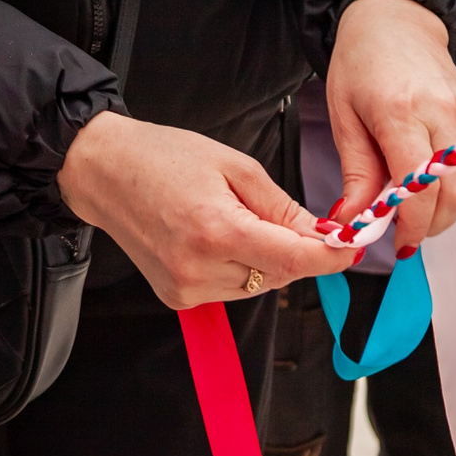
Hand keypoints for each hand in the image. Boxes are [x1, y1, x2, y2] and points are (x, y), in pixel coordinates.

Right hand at [55, 111, 351, 309]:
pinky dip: (238, 267)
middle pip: (279, 274)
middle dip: (294, 250)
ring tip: (233, 218)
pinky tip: (214, 237)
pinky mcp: (176, 298)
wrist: (103, 171)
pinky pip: (230, 289)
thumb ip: (281, 207)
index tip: (353, 247)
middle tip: (282, 215)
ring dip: (265, 259)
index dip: (330, 257)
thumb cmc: (163, 157)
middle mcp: (199, 269)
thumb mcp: (234, 165)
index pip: (294, 259)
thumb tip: (324, 236)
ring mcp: (185, 288)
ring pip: (258, 285)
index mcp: (217, 231)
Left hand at [323, 0, 455, 252]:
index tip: (396, 244)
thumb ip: (355, 172)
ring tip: (410, 208)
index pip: (418, 187)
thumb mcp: (343, 115)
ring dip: (442, 208)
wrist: (397, 18)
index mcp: (400, 112)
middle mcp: (441, 113)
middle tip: (404, 234)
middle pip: (454, 194)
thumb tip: (354, 223)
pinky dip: (448, 183)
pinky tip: (423, 179)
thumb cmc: (360, 64)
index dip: (411, 226)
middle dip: (431, 226)